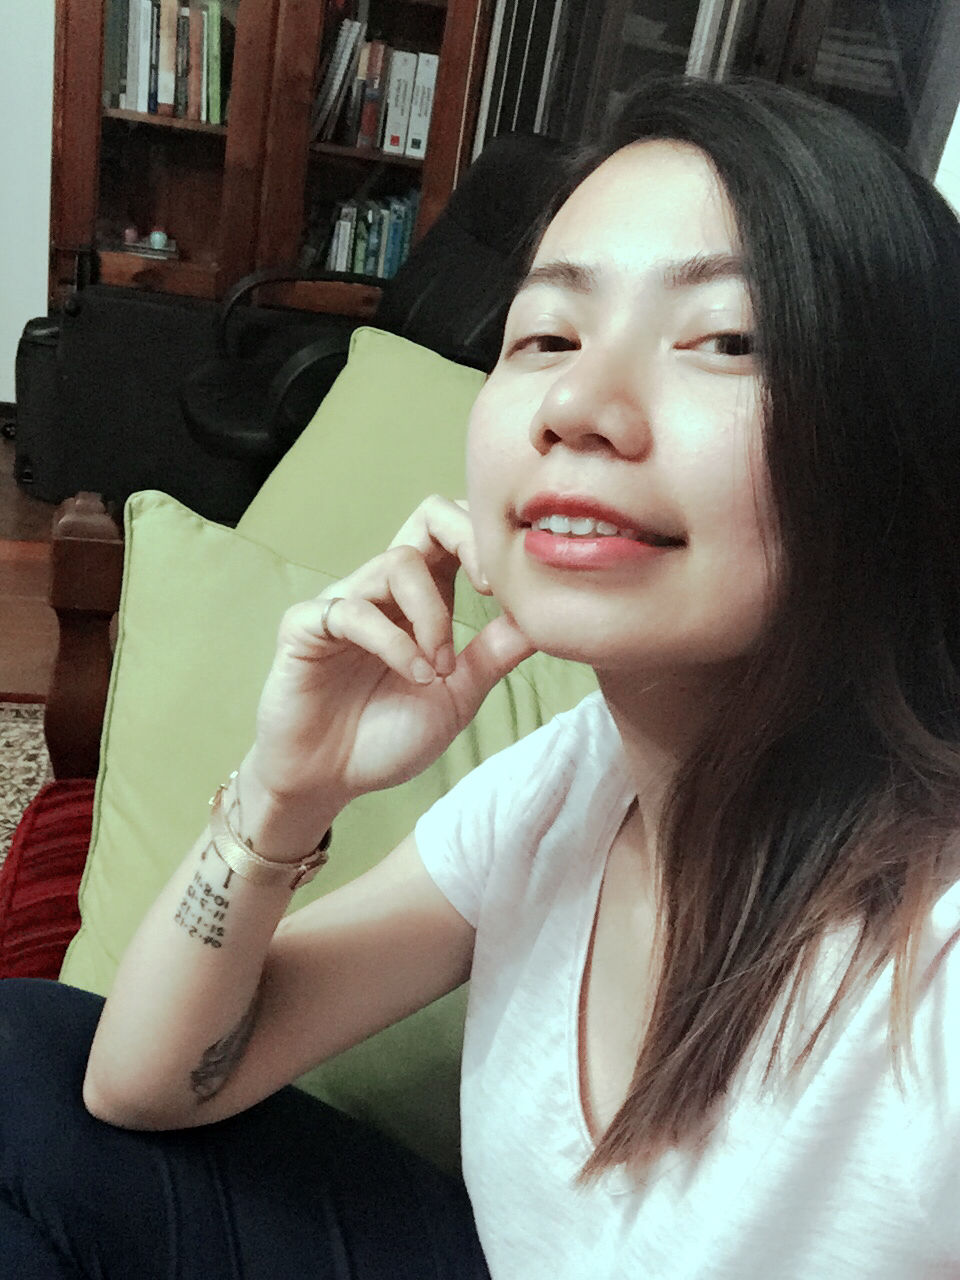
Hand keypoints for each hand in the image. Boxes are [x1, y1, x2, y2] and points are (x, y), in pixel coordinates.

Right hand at [247, 495, 535, 812]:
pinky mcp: (305, 627)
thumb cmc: (388, 736)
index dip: (490, 543)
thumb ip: (496, 653)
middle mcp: (384, 588)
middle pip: (428, 516)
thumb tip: (546, 617)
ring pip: (398, 563)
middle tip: (490, 589)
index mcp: (423, 597)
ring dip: (433, 617)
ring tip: (441, 669)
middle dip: (467, 539)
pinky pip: (352, 610)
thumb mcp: (460, 694)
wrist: (328, 782)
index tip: (515, 590)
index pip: (457, 533)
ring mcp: (343, 601)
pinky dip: (394, 642)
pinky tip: (413, 677)